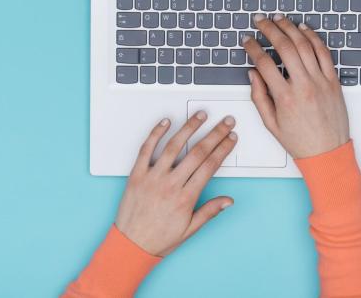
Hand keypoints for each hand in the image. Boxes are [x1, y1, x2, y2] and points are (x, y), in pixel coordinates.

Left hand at [114, 112, 237, 255]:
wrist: (130, 245)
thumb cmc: (159, 239)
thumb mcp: (190, 230)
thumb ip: (209, 211)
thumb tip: (228, 200)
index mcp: (185, 198)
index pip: (210, 166)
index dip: (223, 149)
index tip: (231, 139)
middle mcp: (170, 185)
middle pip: (197, 152)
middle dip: (215, 134)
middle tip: (225, 122)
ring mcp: (152, 177)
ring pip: (174, 146)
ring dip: (189, 128)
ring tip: (200, 115)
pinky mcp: (136, 174)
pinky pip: (146, 149)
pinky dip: (156, 134)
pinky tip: (166, 122)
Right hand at [243, 13, 350, 158]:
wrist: (328, 151)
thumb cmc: (300, 140)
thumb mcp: (271, 123)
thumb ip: (259, 96)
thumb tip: (253, 73)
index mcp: (285, 97)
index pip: (264, 63)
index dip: (252, 47)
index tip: (247, 40)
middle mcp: (303, 85)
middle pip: (285, 47)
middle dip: (269, 29)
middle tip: (260, 20)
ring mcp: (320, 81)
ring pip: (304, 45)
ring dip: (290, 28)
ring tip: (279, 19)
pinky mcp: (333, 80)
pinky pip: (323, 52)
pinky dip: (313, 37)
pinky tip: (303, 29)